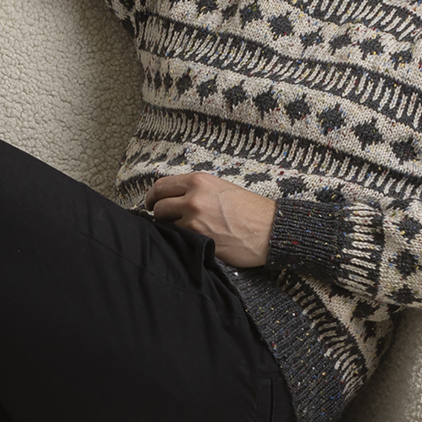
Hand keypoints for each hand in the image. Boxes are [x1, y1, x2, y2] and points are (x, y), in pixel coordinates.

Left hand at [144, 171, 275, 267]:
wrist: (270, 229)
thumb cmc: (250, 210)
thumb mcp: (220, 188)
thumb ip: (195, 191)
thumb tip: (173, 197)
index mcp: (199, 181)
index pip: (161, 186)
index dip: (152, 197)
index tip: (151, 204)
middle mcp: (193, 197)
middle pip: (158, 206)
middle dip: (159, 215)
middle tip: (165, 221)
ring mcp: (194, 219)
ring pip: (164, 224)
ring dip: (169, 228)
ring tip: (184, 231)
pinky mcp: (199, 238)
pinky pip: (177, 239)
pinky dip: (180, 240)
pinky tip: (191, 240)